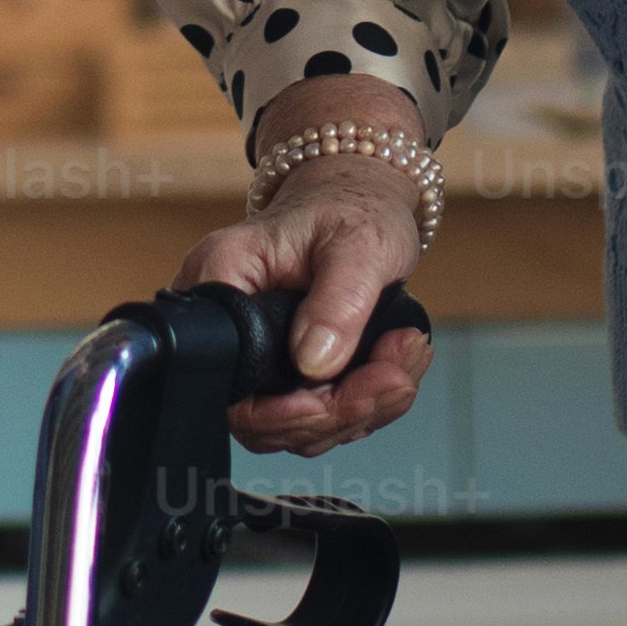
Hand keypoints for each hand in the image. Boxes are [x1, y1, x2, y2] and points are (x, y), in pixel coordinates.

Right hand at [173, 91, 436, 455]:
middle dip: (336, 412)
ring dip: (362, 408)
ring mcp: (256, 353)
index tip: (330, 400)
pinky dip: (369, 401)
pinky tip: (398, 363)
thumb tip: (315, 364)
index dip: (277, 409)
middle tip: (394, 377)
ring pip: (299, 425)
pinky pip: (323, 415)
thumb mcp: (358, 243)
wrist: (363, 200)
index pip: (224, 377)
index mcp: (222, 280)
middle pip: (261, 417)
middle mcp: (228, 324)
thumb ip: (338, 303)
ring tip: (404, 359)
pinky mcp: (287, 371)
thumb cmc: (352, 207)